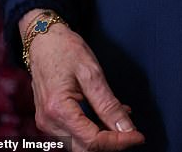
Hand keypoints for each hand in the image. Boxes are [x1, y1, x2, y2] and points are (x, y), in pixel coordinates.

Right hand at [26, 19, 144, 150]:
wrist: (43, 39)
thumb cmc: (66, 49)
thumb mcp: (91, 72)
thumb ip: (108, 104)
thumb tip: (126, 128)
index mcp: (58, 110)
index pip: (92, 140)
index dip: (118, 141)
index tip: (138, 135)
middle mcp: (49, 122)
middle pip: (84, 148)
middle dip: (111, 144)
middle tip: (133, 132)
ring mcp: (47, 122)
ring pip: (79, 144)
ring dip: (102, 138)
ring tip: (122, 121)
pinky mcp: (50, 119)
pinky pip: (73, 134)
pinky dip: (92, 131)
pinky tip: (108, 117)